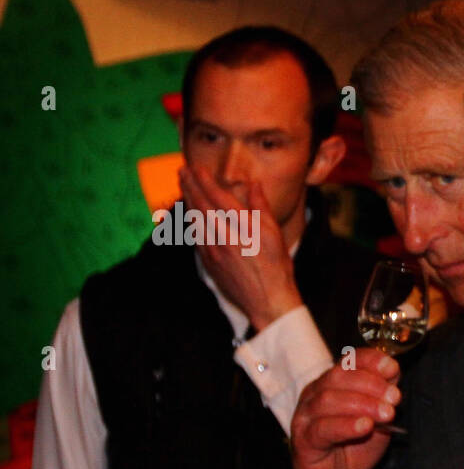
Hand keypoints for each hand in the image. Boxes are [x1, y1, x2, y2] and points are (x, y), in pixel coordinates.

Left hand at [180, 164, 301, 331]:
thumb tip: (254, 185)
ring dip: (187, 200)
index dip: (205, 180)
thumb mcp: (275, 235)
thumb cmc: (277, 269)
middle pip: (201, 205)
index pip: (218, 196)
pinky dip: (189, 221)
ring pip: (195, 219)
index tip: (196, 168)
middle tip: (181, 171)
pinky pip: (195, 236)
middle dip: (190, 186)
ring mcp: (214, 250)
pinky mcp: (209, 262)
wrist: (268, 301)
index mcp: (243, 227)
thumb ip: (261, 207)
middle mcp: (225, 236)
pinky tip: (188, 213)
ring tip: (182, 186)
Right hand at [291, 348, 400, 468]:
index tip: (392, 368)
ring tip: (386, 414)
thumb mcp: (377, 417)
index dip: (370, 361)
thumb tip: (393, 374)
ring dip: (362, 404)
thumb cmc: (356, 446)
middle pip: (339, 377)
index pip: (349, 361)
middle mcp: (316, 393)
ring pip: (329, 400)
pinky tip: (365, 426)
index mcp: (334, 382)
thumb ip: (383, 396)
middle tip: (394, 398)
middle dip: (371, 384)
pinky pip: (322, 428)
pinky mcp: (303, 440)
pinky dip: (346, 425)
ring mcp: (306, 416)